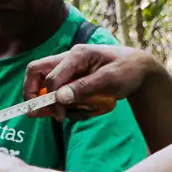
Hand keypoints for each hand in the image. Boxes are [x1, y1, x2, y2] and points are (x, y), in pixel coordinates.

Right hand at [23, 44, 159, 119]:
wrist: (139, 68)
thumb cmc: (127, 70)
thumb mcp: (110, 80)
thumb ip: (84, 87)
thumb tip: (60, 97)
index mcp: (77, 55)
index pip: (51, 76)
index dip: (50, 98)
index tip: (60, 116)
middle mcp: (68, 59)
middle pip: (36, 71)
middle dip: (32, 93)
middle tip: (37, 112)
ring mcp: (69, 68)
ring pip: (43, 81)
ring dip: (47, 99)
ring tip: (60, 115)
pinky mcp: (72, 77)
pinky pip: (56, 89)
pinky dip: (58, 102)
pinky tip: (70, 112)